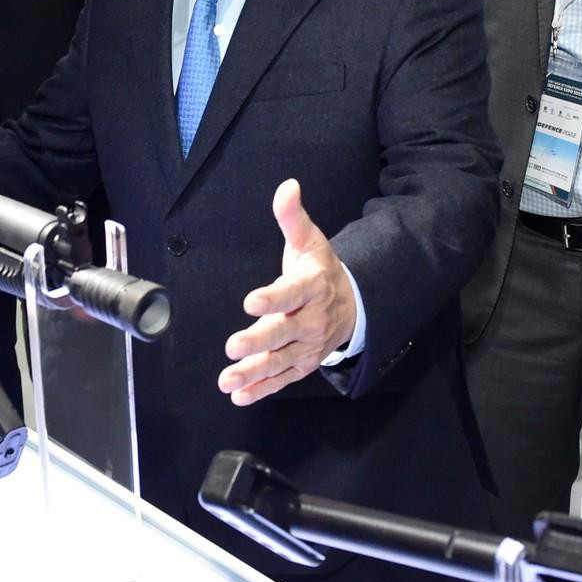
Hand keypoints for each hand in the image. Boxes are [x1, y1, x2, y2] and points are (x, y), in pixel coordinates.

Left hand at [217, 179, 355, 405]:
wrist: (354, 305)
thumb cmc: (321, 270)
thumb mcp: (309, 241)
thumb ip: (292, 218)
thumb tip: (287, 186)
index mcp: (312, 286)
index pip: (292, 292)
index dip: (273, 298)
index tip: (250, 301)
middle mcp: (311, 319)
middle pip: (284, 332)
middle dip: (258, 341)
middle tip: (233, 347)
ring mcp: (308, 345)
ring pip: (280, 361)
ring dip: (254, 372)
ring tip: (227, 379)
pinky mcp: (303, 364)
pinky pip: (282, 379)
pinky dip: (262, 389)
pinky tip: (239, 395)